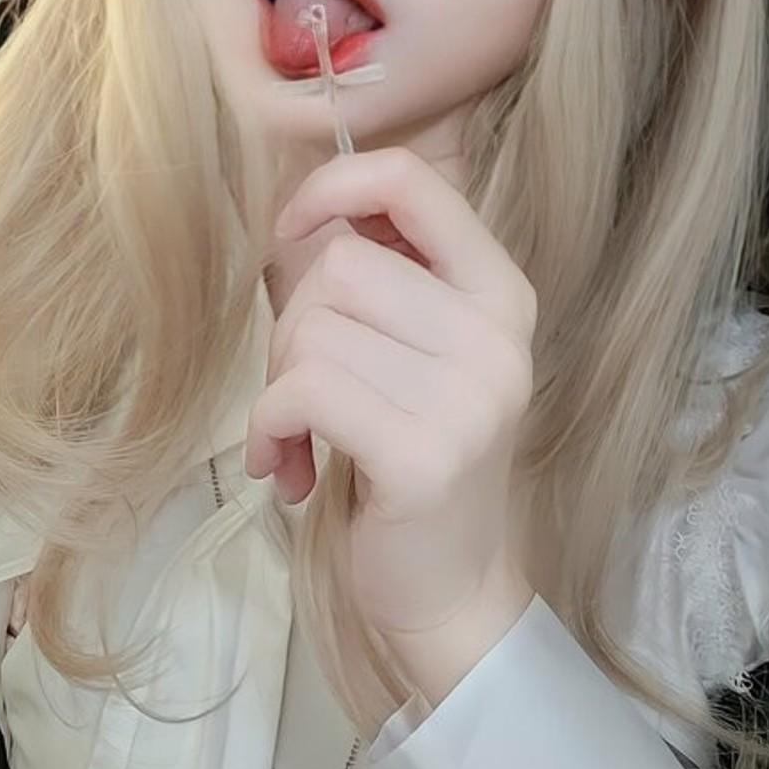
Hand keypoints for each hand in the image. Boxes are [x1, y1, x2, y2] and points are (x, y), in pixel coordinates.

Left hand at [243, 146, 537, 639]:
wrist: (448, 587)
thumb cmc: (406, 454)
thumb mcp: (411, 349)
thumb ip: (376, 273)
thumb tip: (298, 208)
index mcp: (500, 292)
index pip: (411, 182)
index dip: (331, 188)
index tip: (292, 232)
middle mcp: (498, 337)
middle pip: (339, 264)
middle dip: (292, 324)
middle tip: (303, 390)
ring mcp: (469, 399)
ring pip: (311, 329)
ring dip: (277, 387)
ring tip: (299, 434)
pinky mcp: (423, 457)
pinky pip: (302, 392)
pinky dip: (268, 428)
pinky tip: (285, 467)